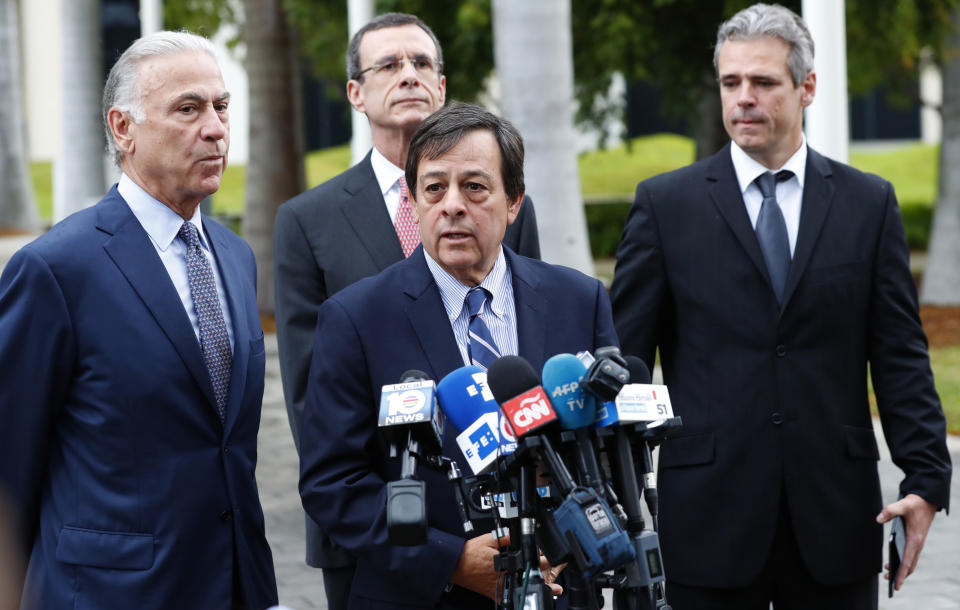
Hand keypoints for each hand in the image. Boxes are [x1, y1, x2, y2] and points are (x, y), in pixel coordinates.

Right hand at [450, 533, 564, 599]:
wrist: (455, 565)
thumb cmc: (470, 553)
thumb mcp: (490, 539)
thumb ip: (507, 537)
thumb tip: (520, 534)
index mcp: (506, 564)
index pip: (529, 562)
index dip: (542, 560)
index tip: (550, 558)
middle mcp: (504, 579)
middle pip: (529, 576)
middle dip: (542, 573)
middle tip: (557, 573)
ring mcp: (499, 589)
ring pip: (522, 590)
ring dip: (538, 588)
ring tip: (553, 590)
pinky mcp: (493, 594)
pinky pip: (508, 599)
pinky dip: (519, 596)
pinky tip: (527, 597)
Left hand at [876, 493, 938, 590]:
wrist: (926, 501)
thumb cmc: (914, 504)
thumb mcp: (902, 505)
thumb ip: (889, 511)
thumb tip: (878, 520)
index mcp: (915, 540)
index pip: (907, 562)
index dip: (901, 574)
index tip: (896, 584)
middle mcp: (917, 544)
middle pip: (910, 566)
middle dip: (900, 576)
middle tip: (888, 582)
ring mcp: (917, 543)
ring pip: (911, 562)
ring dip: (902, 569)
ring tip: (888, 572)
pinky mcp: (916, 540)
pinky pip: (910, 556)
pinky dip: (904, 562)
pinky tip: (894, 561)